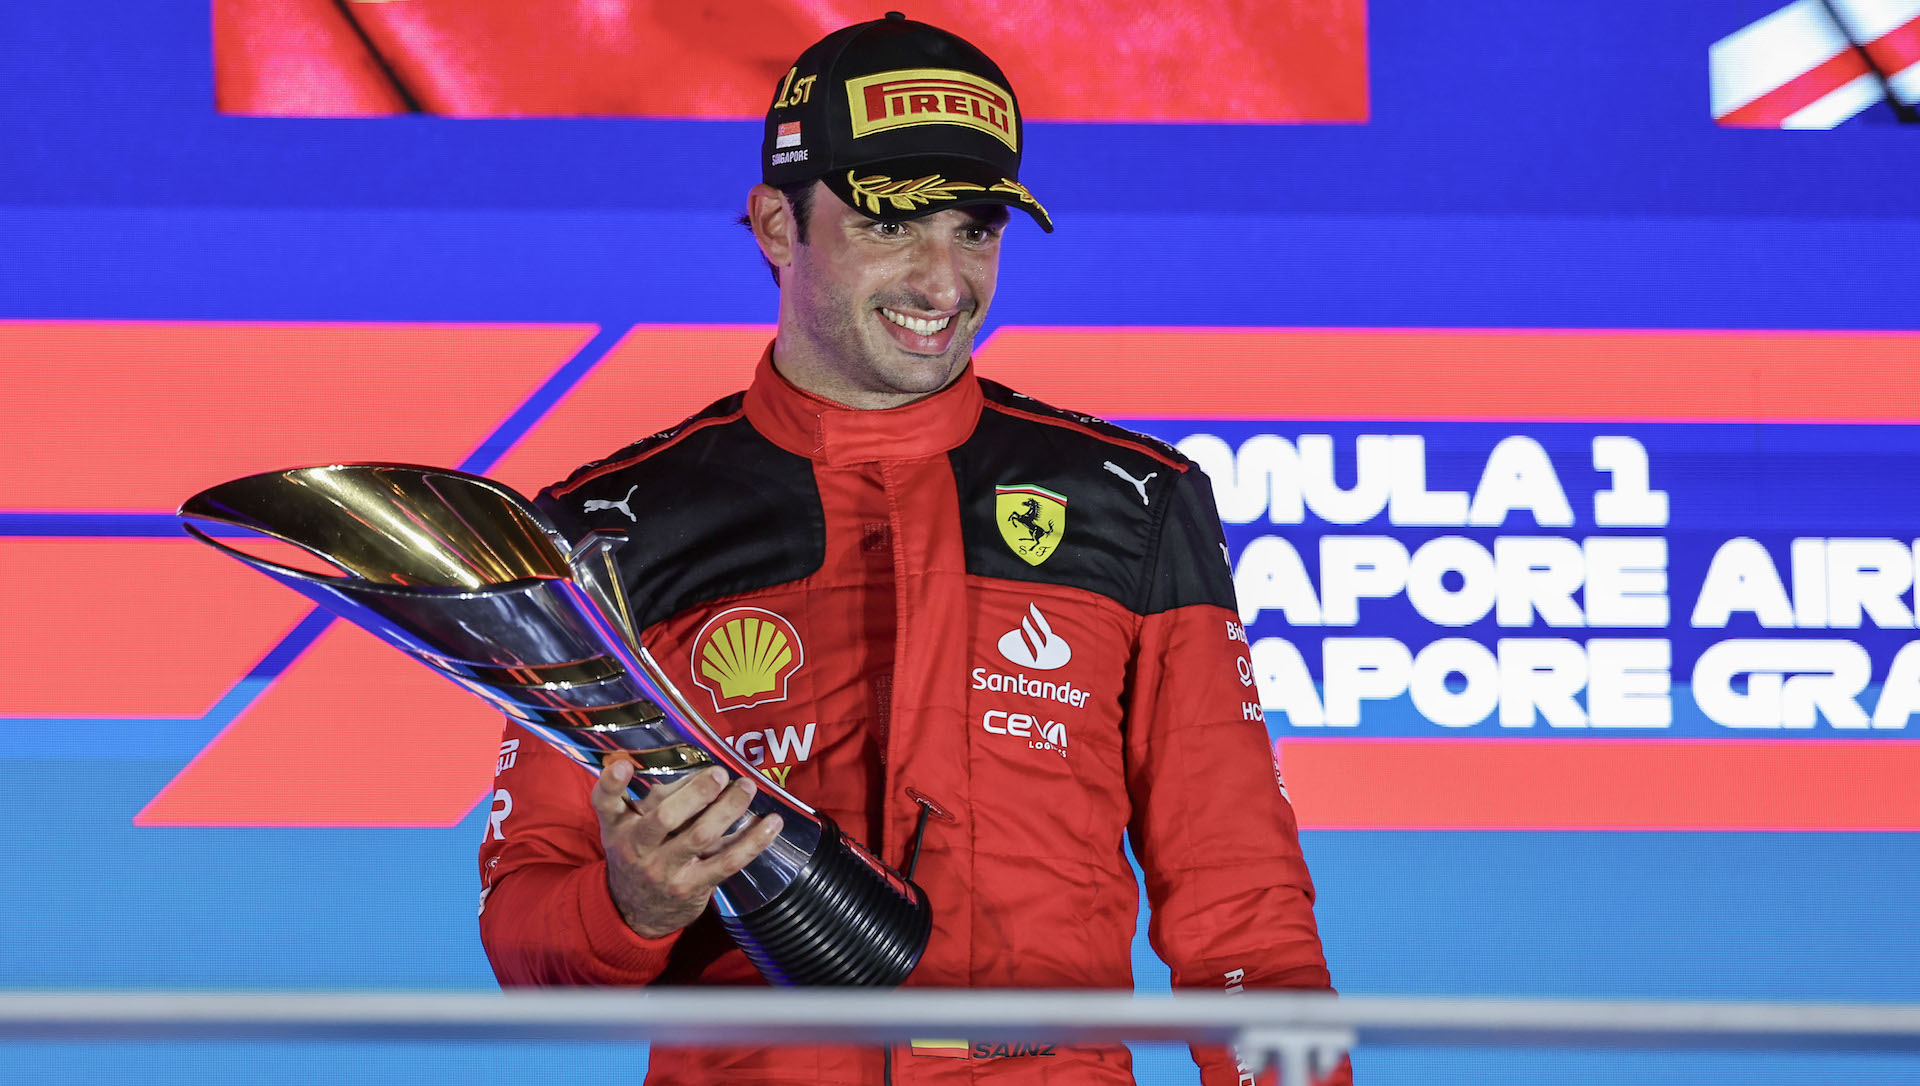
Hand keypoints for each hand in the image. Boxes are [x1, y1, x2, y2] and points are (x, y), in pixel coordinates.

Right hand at [592, 760, 782, 937]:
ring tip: (747, 787)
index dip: (611, 783)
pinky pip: (728, 862)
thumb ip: (656, 801)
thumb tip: (702, 772)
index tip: (623, 763)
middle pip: (664, 817)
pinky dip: (753, 841)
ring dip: (729, 808)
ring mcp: (664, 870)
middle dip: (696, 793)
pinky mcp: (692, 887)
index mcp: (618, 826)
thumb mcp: (630, 829)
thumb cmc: (639, 856)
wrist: (637, 913)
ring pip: (700, 836)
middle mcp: (636, 848)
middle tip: (720, 774)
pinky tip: (772, 823)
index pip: (605, 802)